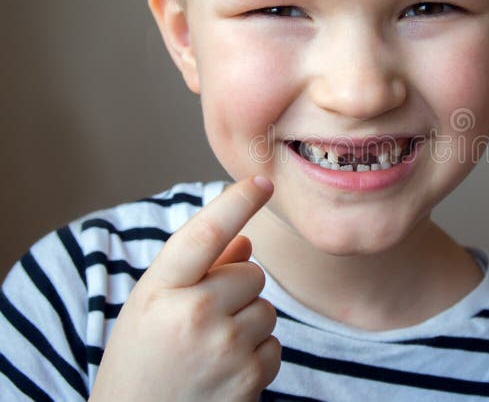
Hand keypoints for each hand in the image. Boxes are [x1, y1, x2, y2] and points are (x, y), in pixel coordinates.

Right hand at [90, 176, 279, 400]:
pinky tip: (223, 372)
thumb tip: (246, 242)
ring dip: (248, 323)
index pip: (204, 235)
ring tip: (210, 349)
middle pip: (252, 273)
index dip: (235, 203)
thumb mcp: (152, 306)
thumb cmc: (142, 359)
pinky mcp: (249, 379)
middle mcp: (193, 315)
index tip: (262, 181)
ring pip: (267, 309)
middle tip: (203, 319)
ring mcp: (225, 349)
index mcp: (160, 291)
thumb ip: (197, 270)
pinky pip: (274, 345)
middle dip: (238, 289)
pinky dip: (256, 355)